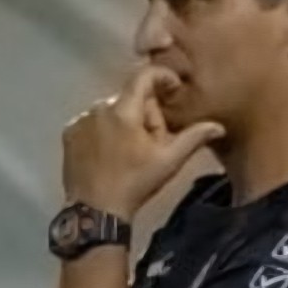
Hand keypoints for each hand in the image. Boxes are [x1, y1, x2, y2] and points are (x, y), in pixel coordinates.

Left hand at [62, 65, 224, 218]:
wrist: (96, 212)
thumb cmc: (135, 184)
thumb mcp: (168, 161)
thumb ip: (194, 138)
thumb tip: (218, 126)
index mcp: (124, 110)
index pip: (144, 76)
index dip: (163, 77)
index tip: (174, 89)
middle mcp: (99, 108)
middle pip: (130, 99)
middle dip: (144, 114)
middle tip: (152, 143)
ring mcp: (80, 121)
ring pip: (111, 111)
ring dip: (123, 123)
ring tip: (129, 153)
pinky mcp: (69, 135)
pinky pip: (91, 124)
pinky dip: (103, 132)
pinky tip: (109, 155)